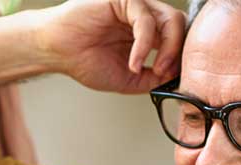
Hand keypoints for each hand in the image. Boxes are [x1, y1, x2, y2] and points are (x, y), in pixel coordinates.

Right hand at [41, 0, 185, 92]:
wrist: (60, 53)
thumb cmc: (86, 62)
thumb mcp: (129, 80)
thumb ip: (154, 78)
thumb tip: (175, 79)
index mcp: (147, 33)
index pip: (178, 39)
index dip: (180, 59)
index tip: (171, 79)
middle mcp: (144, 16)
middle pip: (180, 27)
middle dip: (178, 53)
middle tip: (164, 74)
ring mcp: (136, 6)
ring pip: (170, 21)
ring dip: (167, 50)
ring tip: (153, 70)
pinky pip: (147, 21)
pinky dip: (144, 46)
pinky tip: (133, 63)